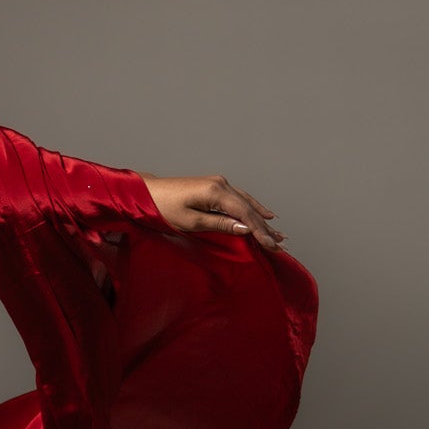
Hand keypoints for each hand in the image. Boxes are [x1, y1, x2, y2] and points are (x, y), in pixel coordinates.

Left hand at [139, 173, 285, 250]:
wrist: (147, 193)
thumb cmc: (163, 209)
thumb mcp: (190, 221)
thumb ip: (219, 223)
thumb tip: (245, 227)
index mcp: (214, 191)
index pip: (244, 213)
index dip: (260, 231)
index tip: (272, 245)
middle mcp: (220, 183)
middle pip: (249, 208)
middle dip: (265, 227)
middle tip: (281, 243)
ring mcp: (218, 182)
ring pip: (246, 202)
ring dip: (262, 218)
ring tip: (278, 232)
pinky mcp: (214, 185)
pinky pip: (239, 198)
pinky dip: (252, 208)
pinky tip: (264, 214)